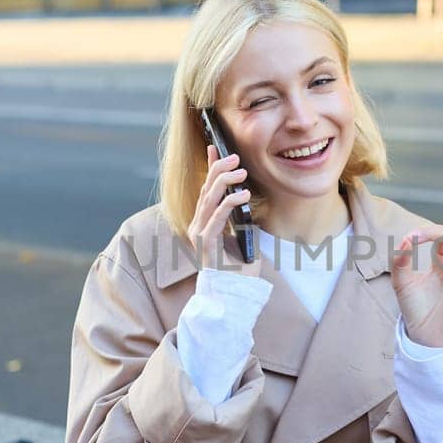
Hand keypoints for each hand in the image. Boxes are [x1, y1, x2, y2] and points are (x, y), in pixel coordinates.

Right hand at [188, 145, 260, 275]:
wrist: (233, 296)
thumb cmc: (238, 270)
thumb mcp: (242, 236)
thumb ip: (239, 218)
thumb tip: (245, 196)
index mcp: (204, 224)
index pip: (206, 190)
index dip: (210, 167)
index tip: (214, 147)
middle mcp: (197, 227)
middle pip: (205, 191)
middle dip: (219, 169)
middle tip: (235, 157)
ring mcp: (199, 235)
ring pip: (209, 200)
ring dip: (225, 182)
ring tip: (242, 172)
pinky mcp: (206, 244)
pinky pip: (217, 218)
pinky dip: (230, 203)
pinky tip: (243, 194)